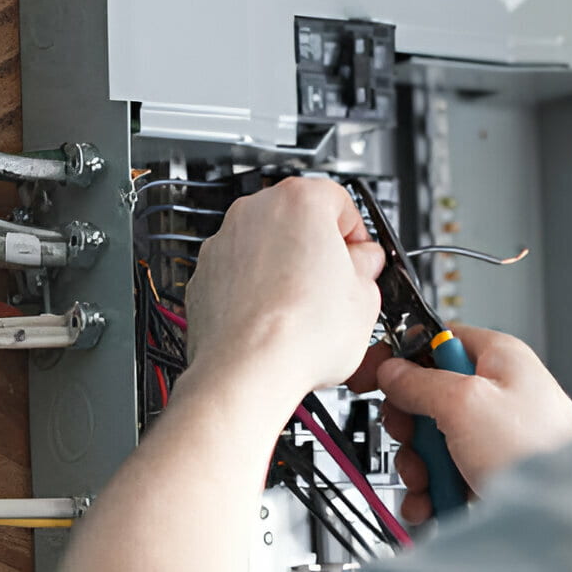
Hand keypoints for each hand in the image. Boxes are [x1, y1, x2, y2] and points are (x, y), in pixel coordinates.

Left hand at [183, 177, 384, 406]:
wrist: (247, 370)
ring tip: (304, 310)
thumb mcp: (366, 296)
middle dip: (318, 249)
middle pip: (299, 219)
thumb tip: (362, 265)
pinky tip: (274, 320)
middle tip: (336, 285)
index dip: (357, 235)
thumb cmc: (300, 333)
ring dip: (285, 269)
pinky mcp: (204, 275)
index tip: (361, 259)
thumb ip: (367, 266)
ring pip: (266, 246)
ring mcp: (224, 242)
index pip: (341, 202)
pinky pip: (239, 273)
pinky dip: (255, 290)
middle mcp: (255, 211)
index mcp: (301, 201)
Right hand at [349, 324, 571, 523]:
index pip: (436, 340)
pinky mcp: (488, 471)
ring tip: (431, 481)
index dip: (403, 357)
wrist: (562, 511)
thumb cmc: (537, 448)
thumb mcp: (465, 402)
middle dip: (411, 427)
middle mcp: (495, 392)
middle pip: (427, 397)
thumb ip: (421, 382)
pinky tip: (433, 503)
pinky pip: (444, 474)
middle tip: (415, 440)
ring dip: (420, 465)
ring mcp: (492, 435)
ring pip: (432, 441)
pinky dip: (432, 491)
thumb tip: (392, 370)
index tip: (376, 375)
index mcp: (496, 358)